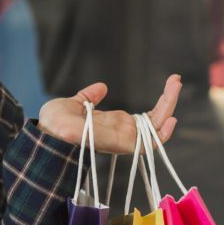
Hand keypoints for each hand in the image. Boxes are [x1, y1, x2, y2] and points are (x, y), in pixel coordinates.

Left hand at [37, 74, 181, 153]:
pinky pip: (148, 144)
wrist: (46, 130)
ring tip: (176, 85)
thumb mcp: (74, 103)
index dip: (159, 102)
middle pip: (155, 120)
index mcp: (112, 124)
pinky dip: (162, 134)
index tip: (170, 83)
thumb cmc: (54, 122)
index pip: (144, 117)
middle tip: (177, 79)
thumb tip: (102, 88)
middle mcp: (121, 133)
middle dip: (169, 100)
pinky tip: (171, 118)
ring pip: (156, 128)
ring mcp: (123, 139)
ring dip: (168, 107)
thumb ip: (89, 97)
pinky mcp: (122, 145)